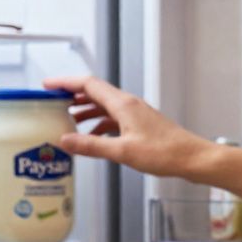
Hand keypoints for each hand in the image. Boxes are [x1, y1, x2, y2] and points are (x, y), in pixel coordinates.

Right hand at [43, 76, 208, 178]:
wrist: (193, 159)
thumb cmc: (165, 153)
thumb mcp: (122, 152)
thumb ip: (91, 146)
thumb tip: (65, 141)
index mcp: (123, 104)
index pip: (88, 84)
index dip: (66, 83)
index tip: (47, 86)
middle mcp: (129, 104)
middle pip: (95, 92)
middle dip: (73, 96)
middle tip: (54, 103)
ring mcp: (136, 114)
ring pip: (105, 106)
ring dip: (86, 111)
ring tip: (69, 120)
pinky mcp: (142, 125)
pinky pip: (115, 119)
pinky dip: (100, 124)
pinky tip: (94, 138)